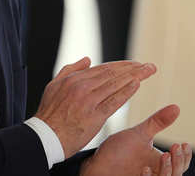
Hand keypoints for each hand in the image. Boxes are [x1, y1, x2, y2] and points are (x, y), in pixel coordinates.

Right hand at [35, 58, 156, 157]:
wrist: (45, 136)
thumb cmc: (49, 113)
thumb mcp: (54, 85)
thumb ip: (70, 70)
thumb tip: (87, 59)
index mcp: (73, 79)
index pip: (103, 68)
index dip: (122, 65)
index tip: (135, 64)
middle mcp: (82, 87)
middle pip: (113, 74)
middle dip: (133, 68)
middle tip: (149, 66)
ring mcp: (88, 101)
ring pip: (115, 85)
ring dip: (135, 77)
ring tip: (148, 72)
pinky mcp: (94, 117)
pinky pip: (113, 102)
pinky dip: (126, 93)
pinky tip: (137, 85)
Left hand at [79, 104, 190, 175]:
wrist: (97, 162)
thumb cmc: (118, 150)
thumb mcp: (139, 134)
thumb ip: (157, 122)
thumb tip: (176, 107)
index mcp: (159, 161)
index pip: (181, 163)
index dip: (185, 156)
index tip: (184, 143)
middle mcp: (156, 173)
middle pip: (177, 174)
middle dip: (178, 162)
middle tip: (175, 148)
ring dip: (168, 170)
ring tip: (165, 156)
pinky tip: (145, 169)